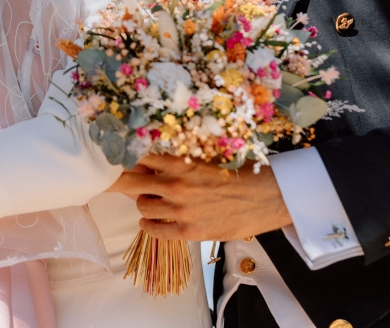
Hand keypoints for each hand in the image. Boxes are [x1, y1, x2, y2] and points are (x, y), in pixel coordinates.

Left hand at [111, 155, 291, 240]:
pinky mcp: (190, 232)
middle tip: (120, 181)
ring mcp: (181, 211)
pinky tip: (148, 222)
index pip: (140, 158)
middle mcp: (176, 186)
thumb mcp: (208, 156)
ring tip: (151, 200)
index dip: (131, 160)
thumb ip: (180, 159)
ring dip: (143, 202)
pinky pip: (156, 231)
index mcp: (181, 162)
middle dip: (123, 181)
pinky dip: (148, 225)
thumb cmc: (240, 173)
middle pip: (131, 183)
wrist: (268, 197)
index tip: (126, 162)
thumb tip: (152, 160)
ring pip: (142, 206)